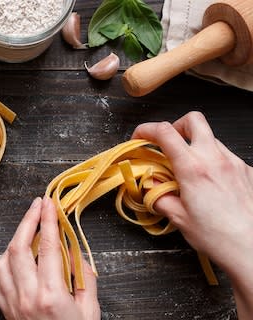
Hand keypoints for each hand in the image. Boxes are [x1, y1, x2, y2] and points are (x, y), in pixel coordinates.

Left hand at [0, 197, 99, 319]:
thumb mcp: (90, 312)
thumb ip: (86, 280)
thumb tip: (77, 254)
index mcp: (50, 294)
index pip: (47, 246)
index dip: (48, 220)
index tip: (49, 203)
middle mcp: (26, 296)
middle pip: (19, 247)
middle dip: (27, 220)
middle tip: (37, 205)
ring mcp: (11, 304)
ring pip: (2, 261)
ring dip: (14, 242)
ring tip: (27, 234)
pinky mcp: (4, 311)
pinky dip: (3, 267)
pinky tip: (16, 265)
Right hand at [132, 111, 252, 317]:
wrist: (251, 248)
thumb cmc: (218, 237)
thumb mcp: (178, 217)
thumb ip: (158, 195)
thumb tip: (149, 184)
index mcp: (193, 169)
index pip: (165, 132)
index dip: (146, 130)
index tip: (140, 138)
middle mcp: (215, 159)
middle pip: (193, 120)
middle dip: (175, 126)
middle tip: (167, 144)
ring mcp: (234, 163)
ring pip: (210, 138)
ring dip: (194, 146)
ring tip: (187, 169)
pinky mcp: (246, 171)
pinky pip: (225, 155)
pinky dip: (211, 161)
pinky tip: (208, 182)